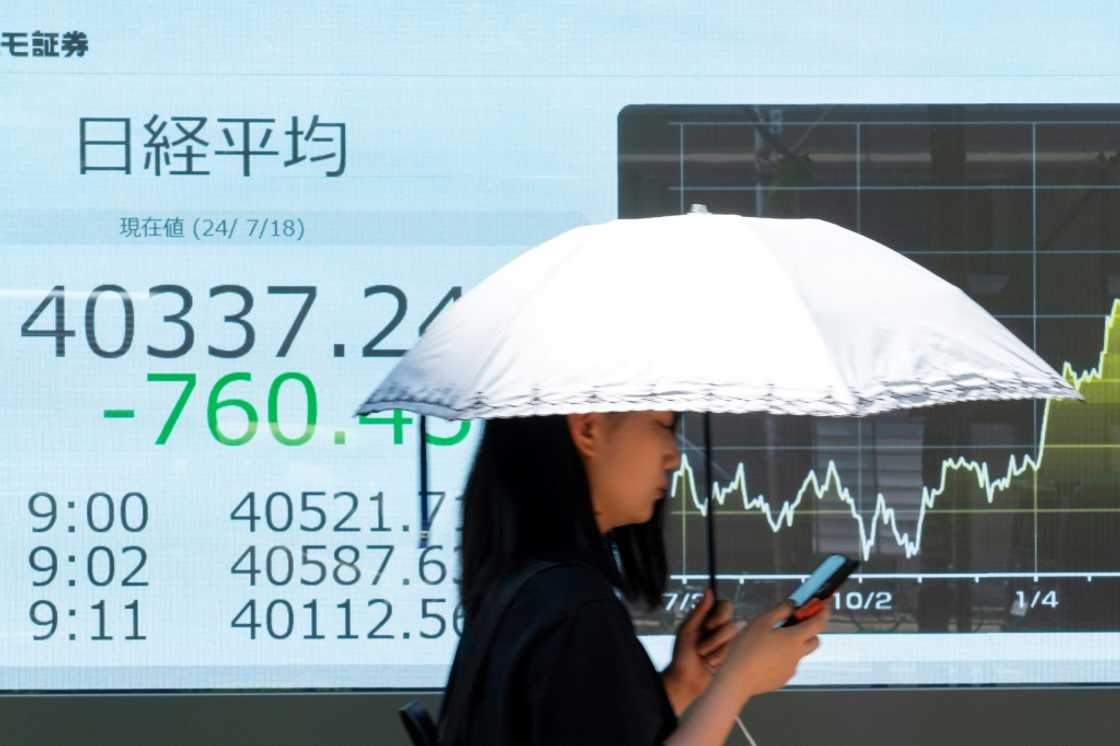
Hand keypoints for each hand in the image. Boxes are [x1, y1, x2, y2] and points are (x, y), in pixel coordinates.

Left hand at [661, 588, 737, 714]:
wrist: (686, 681)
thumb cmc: (682, 656)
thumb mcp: (687, 631)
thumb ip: (699, 611)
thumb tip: (708, 591)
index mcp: (705, 618)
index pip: (723, 605)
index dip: (720, 614)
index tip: (708, 625)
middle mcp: (716, 628)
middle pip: (730, 619)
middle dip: (716, 634)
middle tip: (703, 644)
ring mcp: (723, 641)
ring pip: (731, 635)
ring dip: (714, 647)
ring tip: (703, 655)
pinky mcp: (728, 654)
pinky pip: (731, 650)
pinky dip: (718, 657)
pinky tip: (709, 663)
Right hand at [713, 598, 829, 699]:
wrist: (736, 678)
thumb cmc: (746, 649)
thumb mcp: (761, 621)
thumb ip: (780, 610)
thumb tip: (792, 606)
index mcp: (794, 639)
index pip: (817, 623)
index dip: (822, 613)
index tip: (822, 607)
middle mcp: (797, 655)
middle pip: (814, 640)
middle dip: (810, 630)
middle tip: (795, 624)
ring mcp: (791, 669)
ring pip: (799, 653)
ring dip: (792, 645)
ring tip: (769, 642)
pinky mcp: (782, 679)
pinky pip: (787, 665)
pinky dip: (781, 658)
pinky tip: (764, 656)